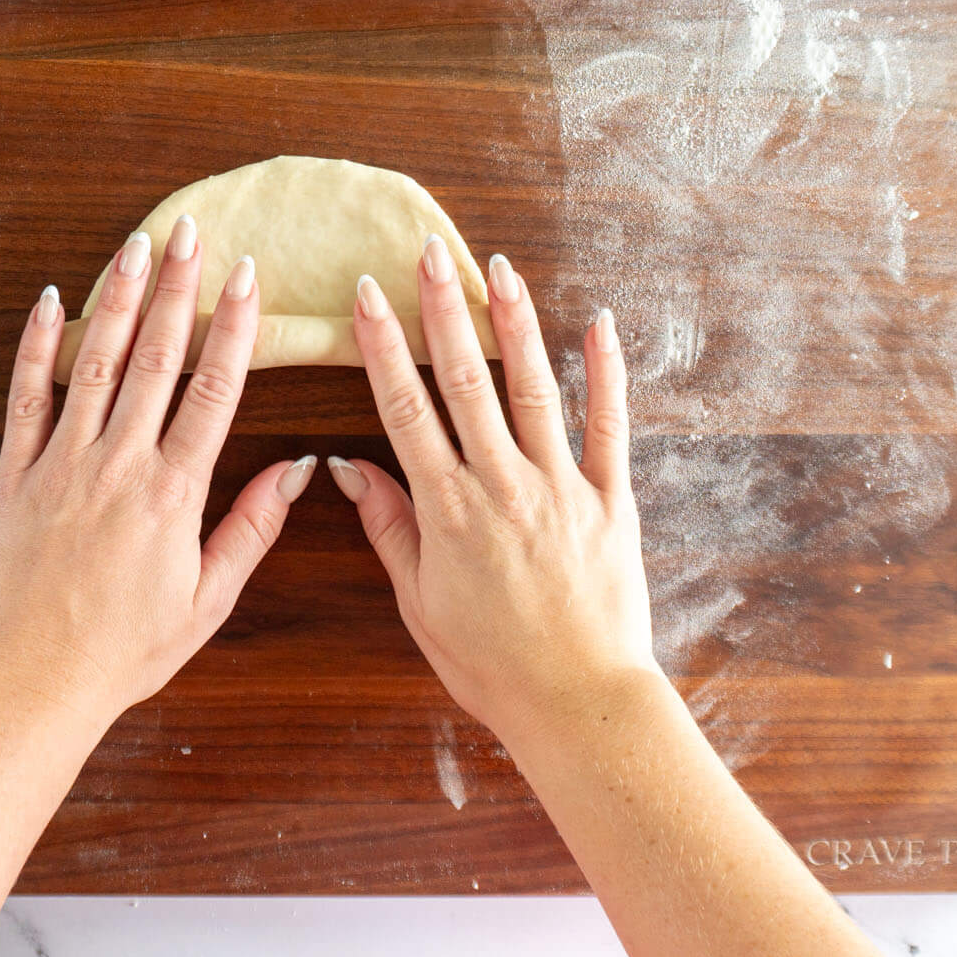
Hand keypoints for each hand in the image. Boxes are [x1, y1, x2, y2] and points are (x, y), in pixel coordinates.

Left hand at [0, 217, 316, 728]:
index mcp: (173, 494)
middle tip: (193, 231)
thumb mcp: (207, 601)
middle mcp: (119, 466)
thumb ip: (251, 528)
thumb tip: (298, 469)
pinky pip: (26, 398)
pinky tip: (53, 301)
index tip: (248, 277)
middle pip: (156, 359)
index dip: (234, 327)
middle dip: (179, 288)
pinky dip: (39, 346)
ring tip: (137, 244)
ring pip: (96, 363)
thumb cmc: (124, 652)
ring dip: (120, 298)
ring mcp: (61, 465)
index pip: (214, 390)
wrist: (31, 681)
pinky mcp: (14, 476)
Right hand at [328, 237, 655, 748]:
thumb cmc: (493, 667)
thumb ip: (389, 529)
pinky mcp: (610, 500)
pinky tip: (599, 324)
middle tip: (427, 252)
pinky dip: (607, 372)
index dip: (384, 347)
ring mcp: (561, 487)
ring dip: (514, 324)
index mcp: (448, 512)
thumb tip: (347, 468)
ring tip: (499, 267)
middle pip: (466, 382)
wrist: (579, 704)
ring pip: (534, 388)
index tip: (369, 296)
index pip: (405, 411)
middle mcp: (503, 486)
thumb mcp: (421, 604)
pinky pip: (609, 425)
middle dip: (444, 310)